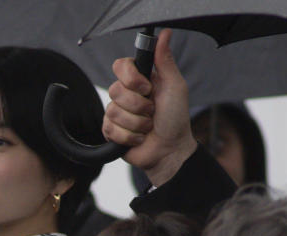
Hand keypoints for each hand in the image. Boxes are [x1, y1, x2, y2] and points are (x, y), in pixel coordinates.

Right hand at [103, 29, 197, 187]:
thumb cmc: (176, 119)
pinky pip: (110, 128)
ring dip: (136, 123)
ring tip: (148, 127)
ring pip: (114, 111)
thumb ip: (166, 61)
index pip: (120, 65)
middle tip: (152, 111)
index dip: (130, 78)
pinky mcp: (111, 131)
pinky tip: (139, 138)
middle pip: (115, 89)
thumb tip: (165, 34)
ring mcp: (117, 113)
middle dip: (138, 105)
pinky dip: (129, 136)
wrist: (170, 150)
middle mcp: (126, 94)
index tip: (147, 88)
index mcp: (140, 80)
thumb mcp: (175, 86)